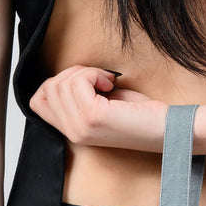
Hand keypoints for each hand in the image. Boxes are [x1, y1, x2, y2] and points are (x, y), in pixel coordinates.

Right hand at [28, 64, 167, 151]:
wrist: (168, 130)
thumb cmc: (140, 114)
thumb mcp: (102, 102)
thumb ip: (79, 95)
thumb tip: (62, 75)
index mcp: (73, 131)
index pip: (37, 101)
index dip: (56, 82)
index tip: (85, 82)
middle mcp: (73, 133)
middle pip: (49, 88)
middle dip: (73, 73)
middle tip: (100, 78)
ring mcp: (81, 127)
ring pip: (61, 83)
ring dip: (86, 72)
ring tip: (108, 82)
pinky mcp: (93, 117)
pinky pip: (77, 82)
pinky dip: (93, 73)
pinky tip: (111, 83)